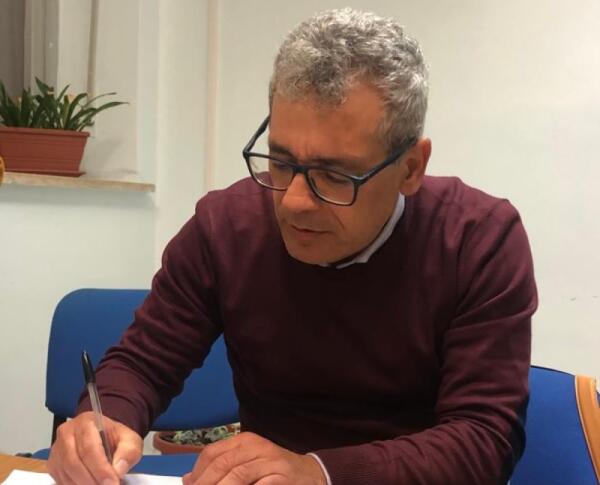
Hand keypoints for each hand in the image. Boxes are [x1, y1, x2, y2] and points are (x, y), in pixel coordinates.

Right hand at [47, 411, 142, 484]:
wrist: (104, 436)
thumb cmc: (116, 438)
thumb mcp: (130, 440)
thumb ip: (128, 452)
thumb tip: (118, 470)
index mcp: (86, 422)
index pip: (89, 448)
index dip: (100, 468)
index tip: (112, 483)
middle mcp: (66, 434)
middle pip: (73, 462)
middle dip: (91, 481)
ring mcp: (57, 450)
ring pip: (65, 474)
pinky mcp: (53, 465)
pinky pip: (60, 480)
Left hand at [182, 432, 326, 484]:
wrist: (313, 475)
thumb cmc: (276, 472)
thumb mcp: (248, 464)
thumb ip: (221, 469)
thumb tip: (188, 479)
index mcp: (246, 441)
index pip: (212, 453)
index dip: (197, 474)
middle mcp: (257, 448)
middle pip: (221, 464)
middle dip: (204, 484)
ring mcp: (271, 463)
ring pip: (236, 476)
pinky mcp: (281, 479)